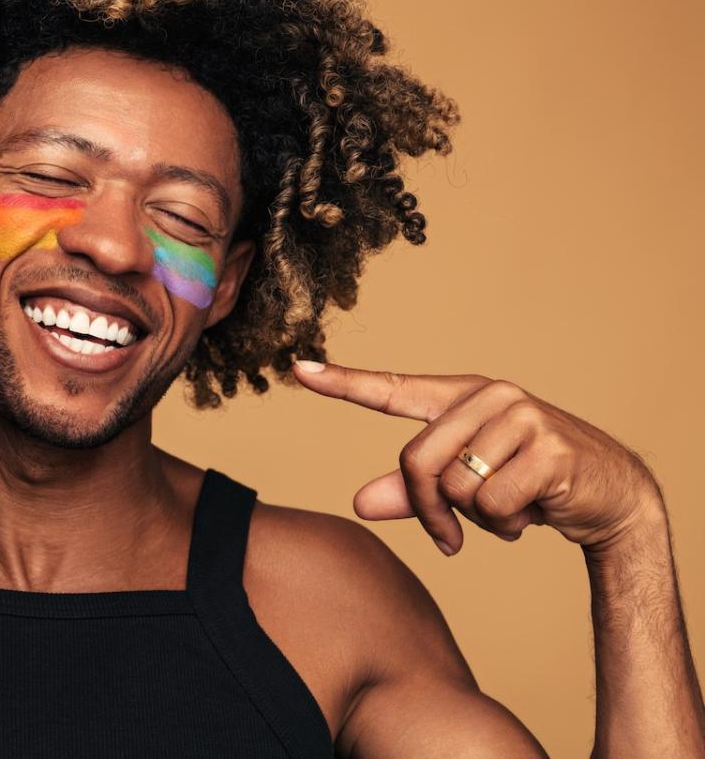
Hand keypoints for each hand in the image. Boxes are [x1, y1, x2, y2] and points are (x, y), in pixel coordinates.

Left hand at [292, 360, 663, 554]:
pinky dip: (506, 526)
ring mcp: (521, 417)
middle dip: (430, 511)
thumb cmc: (526, 483)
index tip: (298, 369)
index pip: (392, 390)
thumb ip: (412, 492)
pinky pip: (493, 505)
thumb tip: (358, 504)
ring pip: (456, 488)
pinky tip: (535, 512)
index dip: (343, 384)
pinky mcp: (548, 448)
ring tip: (508, 511)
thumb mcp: (464, 487)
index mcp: (461, 398)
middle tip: (450, 537)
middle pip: (417, 461)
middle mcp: (489, 396)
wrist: (609, 494)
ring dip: (475, 520)